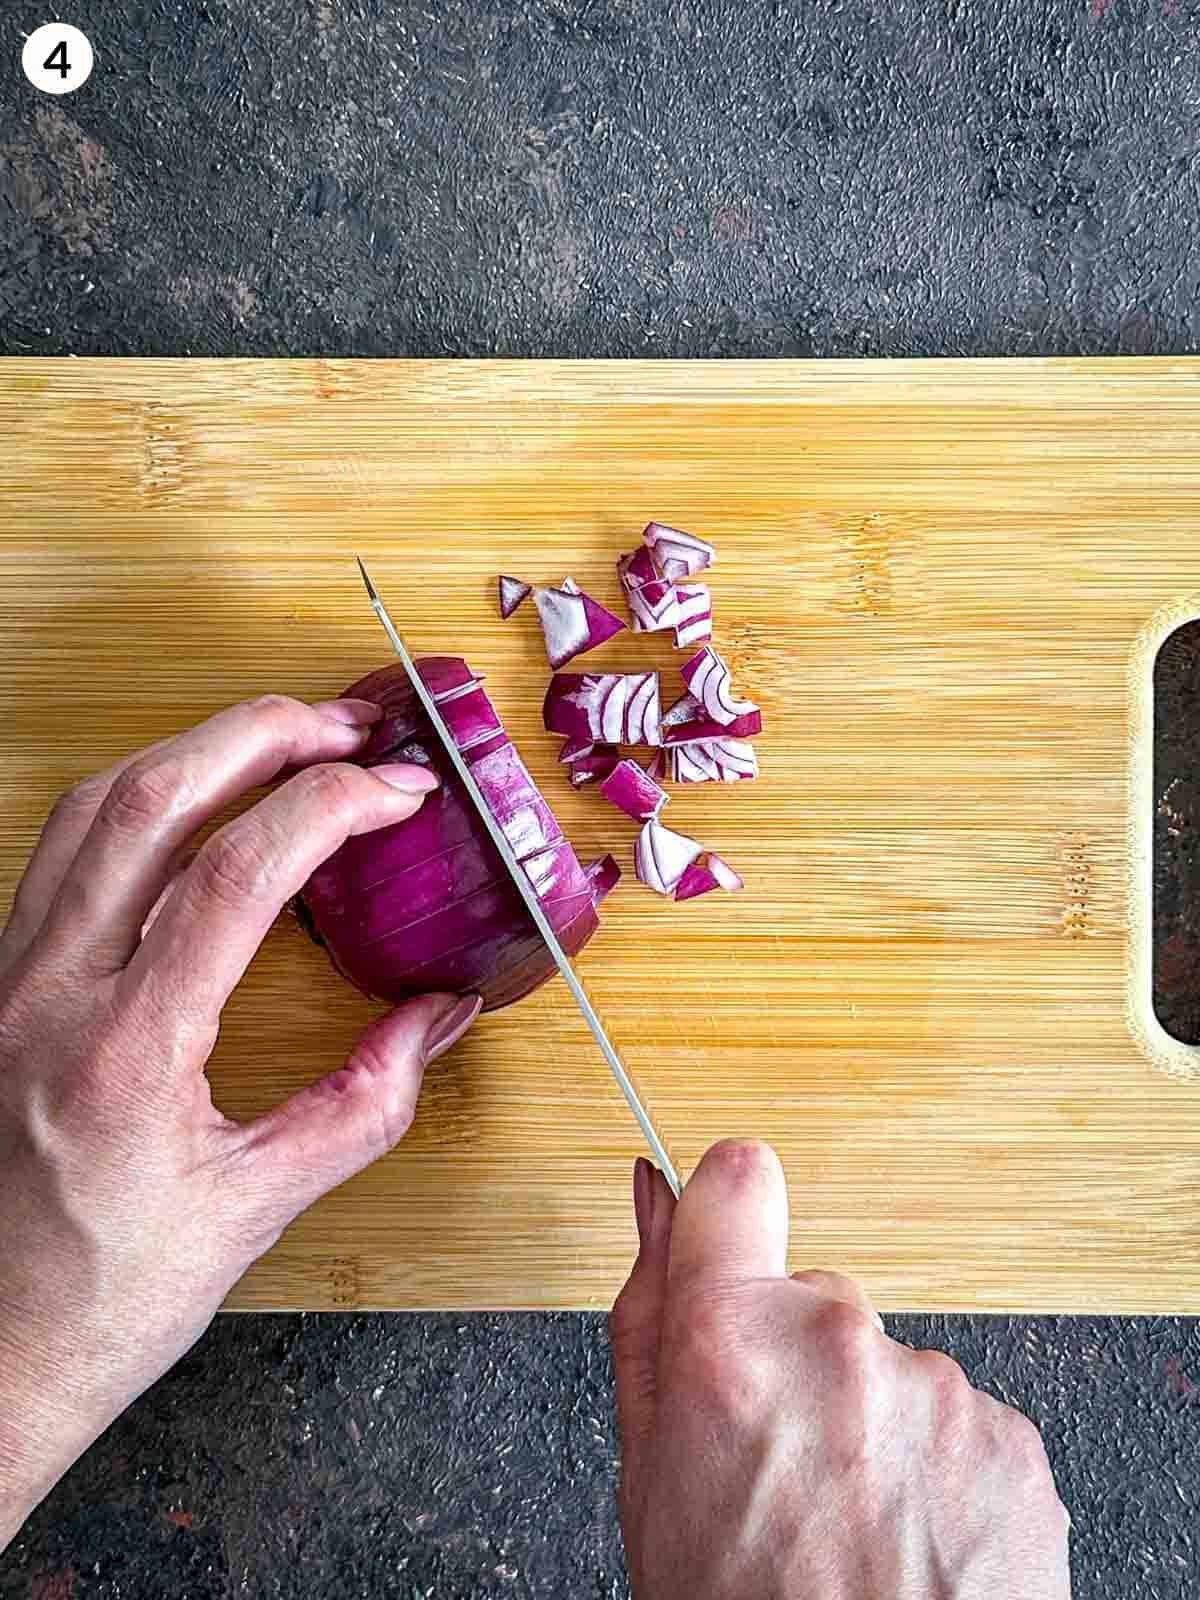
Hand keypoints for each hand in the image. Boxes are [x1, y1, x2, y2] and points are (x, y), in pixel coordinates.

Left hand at [0, 693, 481, 1549]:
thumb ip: (367, 1101)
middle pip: (149, 801)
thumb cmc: (109, 1295)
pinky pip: (60, 849)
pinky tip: (190, 802)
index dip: (330, 807)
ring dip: (193, 750)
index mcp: (126, 1052)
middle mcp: (48, 994)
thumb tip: (440, 1016)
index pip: (235, 875)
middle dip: (260, 735)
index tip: (398, 791)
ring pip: (90, 807)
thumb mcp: (259, 1206)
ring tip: (281, 739)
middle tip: (347, 724)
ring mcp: (8, 981)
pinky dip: (136, 797)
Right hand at [611, 1141, 1070, 1598]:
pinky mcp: (1010, 1438)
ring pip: (885, 1364)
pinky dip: (935, 1468)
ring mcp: (936, 1390)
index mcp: (728, 1345)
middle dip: (791, 1361)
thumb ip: (645, 1317)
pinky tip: (909, 1545)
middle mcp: (838, 1344)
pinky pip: (957, 1417)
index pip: (734, 1181)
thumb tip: (653, 1198)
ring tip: (848, 1529)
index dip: (723, 1214)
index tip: (725, 1241)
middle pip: (811, 1297)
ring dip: (866, 1422)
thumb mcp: (647, 1479)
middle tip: (780, 1472)